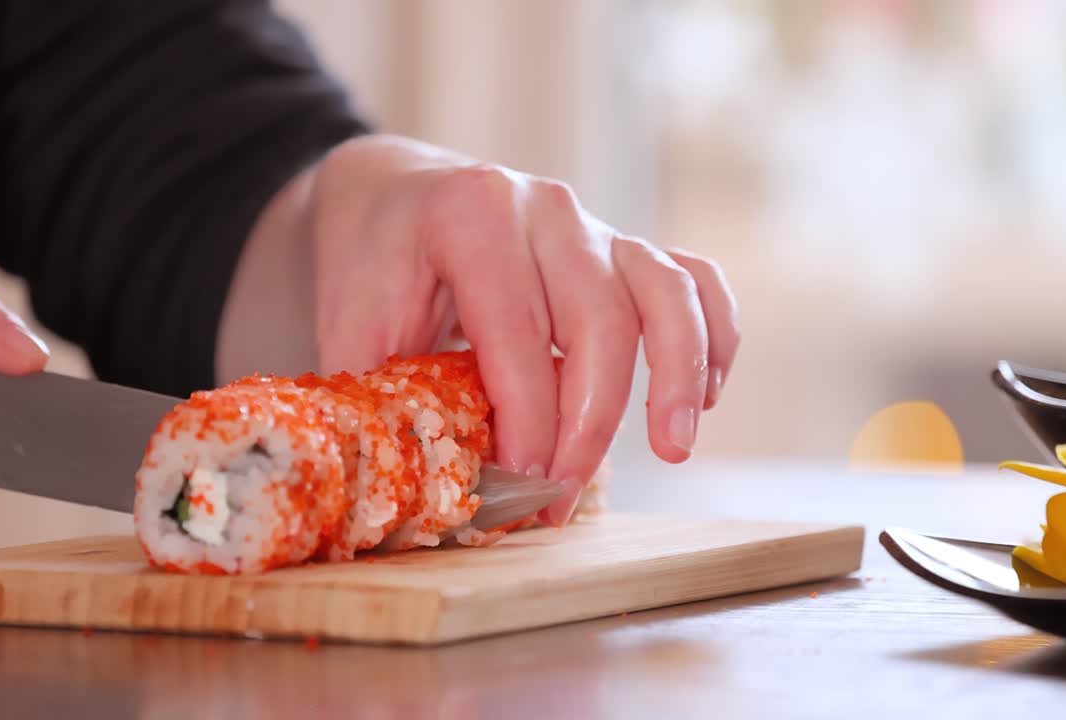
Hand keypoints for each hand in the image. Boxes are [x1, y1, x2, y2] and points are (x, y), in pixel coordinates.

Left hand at [224, 135, 738, 525]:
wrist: (390, 193)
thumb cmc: (372, 263)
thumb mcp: (352, 322)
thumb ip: (390, 398)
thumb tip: (439, 492)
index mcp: (470, 215)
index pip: (516, 330)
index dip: (527, 419)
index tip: (522, 485)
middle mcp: (544, 207)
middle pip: (599, 319)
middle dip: (588, 422)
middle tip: (560, 495)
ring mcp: (592, 221)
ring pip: (663, 291)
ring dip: (678, 374)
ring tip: (673, 448)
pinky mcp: (622, 244)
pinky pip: (693, 279)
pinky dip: (713, 334)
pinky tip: (706, 398)